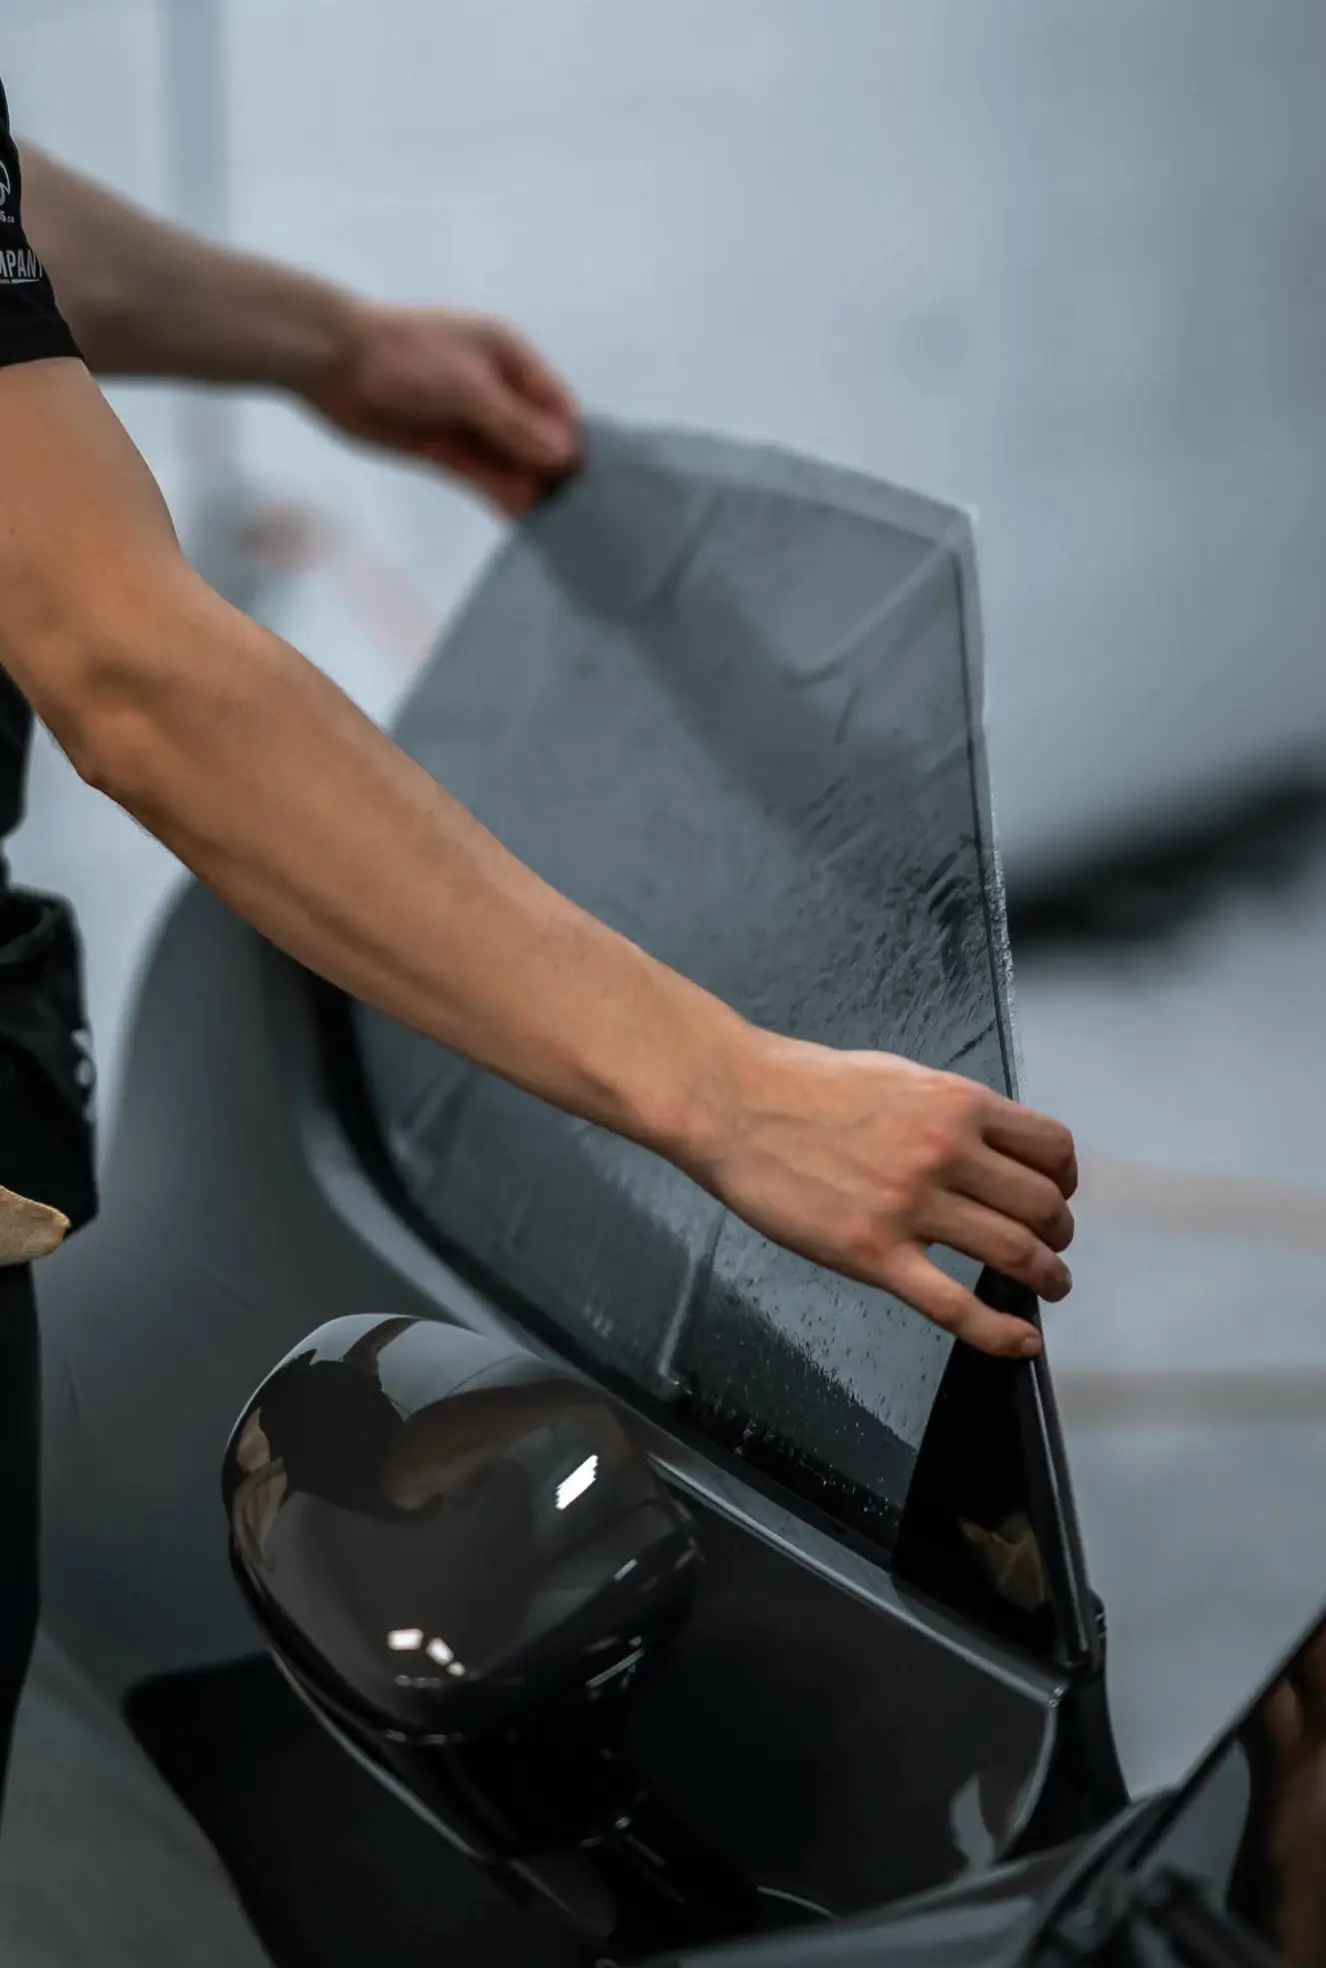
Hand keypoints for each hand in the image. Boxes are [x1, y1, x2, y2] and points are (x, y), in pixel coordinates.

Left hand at [303, 302, 580, 514]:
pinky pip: (482, 475)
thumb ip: (517, 426)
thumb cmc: (403, 356)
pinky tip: (522, 519)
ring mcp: (467, 420)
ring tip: (555, 525)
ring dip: (529, 488)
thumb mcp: (470, 388)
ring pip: (509, 460)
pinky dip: (501, 495)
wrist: (331, 361)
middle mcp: (494, 389)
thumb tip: (565, 457)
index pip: (555, 404)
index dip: (570, 439)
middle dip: (552, 470)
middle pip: (535, 436)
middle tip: (577, 512)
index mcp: (508, 356)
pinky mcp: (442, 448)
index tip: (586, 478)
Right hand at [695, 1031, 1076, 1356]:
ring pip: (1015, 1253)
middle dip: (1059, 1234)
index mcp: (955, 1103)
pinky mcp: (873, 1253)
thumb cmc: (803, 1084)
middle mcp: (945, 1152)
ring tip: (1048, 1289)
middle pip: (1042, 1206)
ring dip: (1047, 1278)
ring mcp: (910, 1205)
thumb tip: (983, 1141)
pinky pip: (955, 1305)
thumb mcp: (896, 1076)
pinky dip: (999, 1331)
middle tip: (1052, 1249)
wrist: (734, 1102)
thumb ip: (946, 1110)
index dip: (1064, 1179)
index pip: (1050, 1147)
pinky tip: (1020, 1342)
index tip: (1056, 1195)